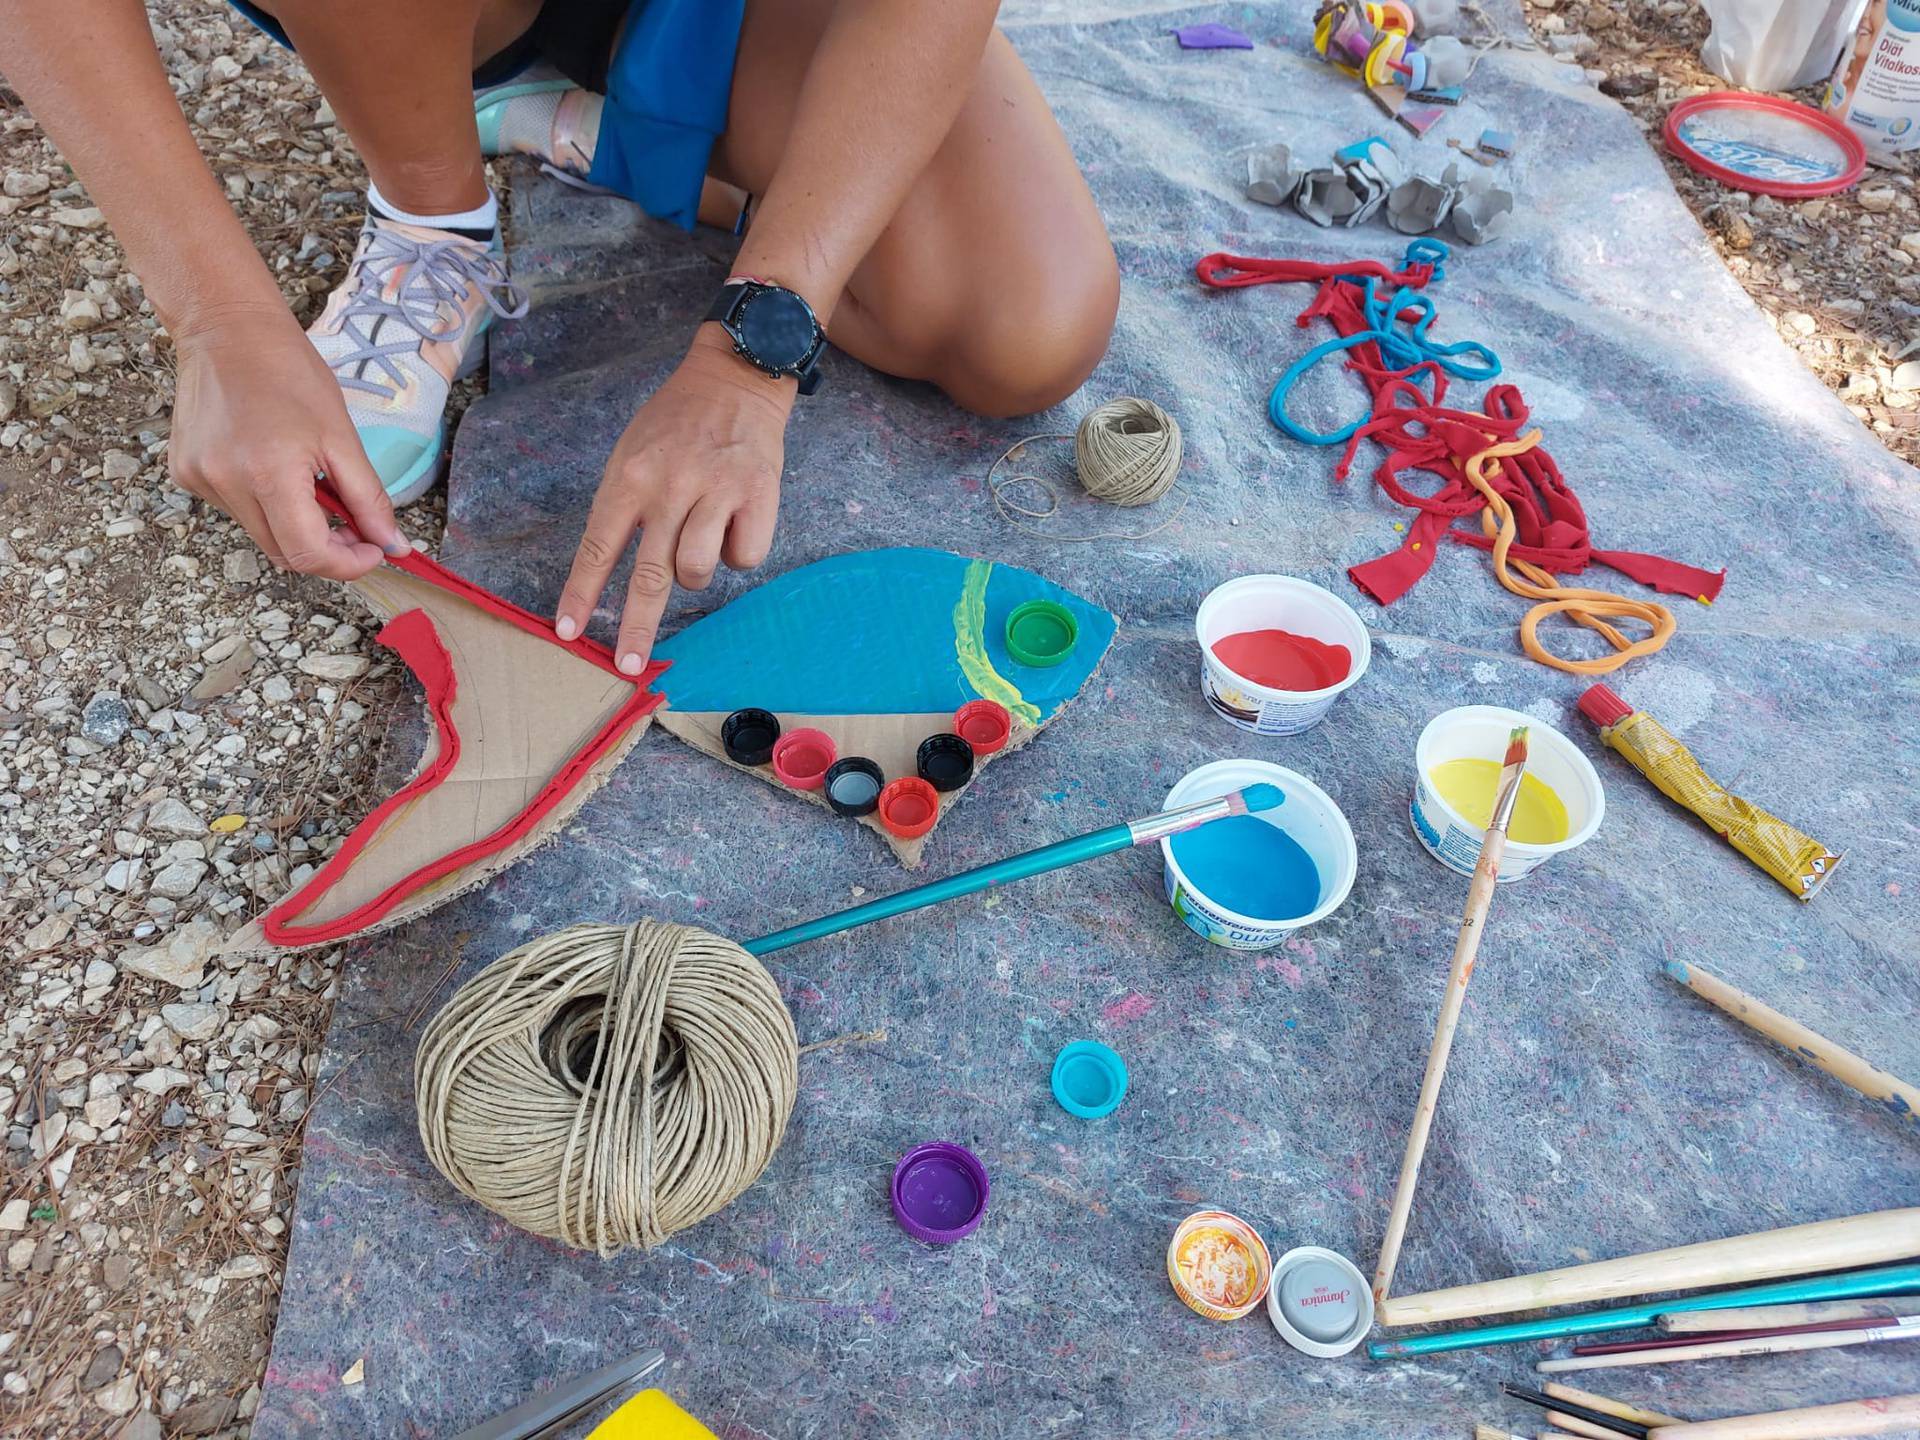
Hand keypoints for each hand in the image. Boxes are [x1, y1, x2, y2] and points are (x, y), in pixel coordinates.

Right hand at [168, 301, 407, 577]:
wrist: (225, 329)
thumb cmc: (289, 372)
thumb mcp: (342, 437)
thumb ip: (368, 499)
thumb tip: (393, 545)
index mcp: (268, 474)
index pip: (308, 554)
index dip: (347, 564)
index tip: (373, 550)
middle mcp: (225, 483)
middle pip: (284, 553)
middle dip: (327, 550)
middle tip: (354, 526)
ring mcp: (199, 480)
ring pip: (261, 534)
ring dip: (295, 526)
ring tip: (313, 486)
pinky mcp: (184, 473)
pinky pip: (235, 510)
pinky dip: (264, 505)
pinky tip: (270, 467)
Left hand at [556, 325, 789, 672]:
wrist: (737, 377)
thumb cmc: (677, 422)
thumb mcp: (634, 452)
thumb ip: (625, 506)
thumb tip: (615, 573)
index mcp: (630, 477)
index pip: (598, 547)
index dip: (582, 595)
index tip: (568, 633)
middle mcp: (670, 486)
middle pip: (649, 575)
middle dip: (637, 627)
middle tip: (631, 666)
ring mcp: (716, 491)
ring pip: (698, 570)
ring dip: (696, 571)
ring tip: (701, 536)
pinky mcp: (758, 494)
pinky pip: (744, 557)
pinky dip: (738, 551)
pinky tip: (735, 523)